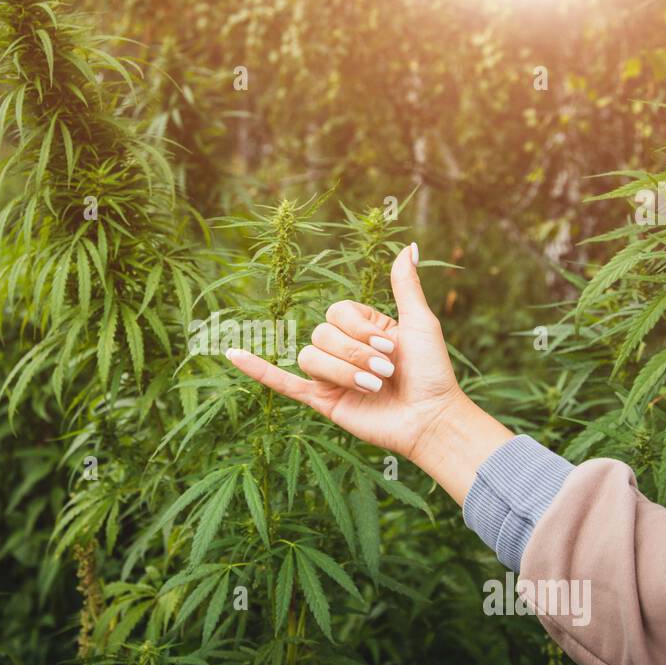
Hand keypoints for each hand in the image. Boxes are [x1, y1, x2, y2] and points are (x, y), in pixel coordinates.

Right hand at [227, 242, 512, 503]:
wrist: (429, 418)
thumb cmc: (431, 372)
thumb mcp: (420, 322)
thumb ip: (405, 286)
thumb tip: (410, 245)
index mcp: (362, 328)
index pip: (336, 312)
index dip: (359, 328)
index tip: (392, 347)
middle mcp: (343, 349)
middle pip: (321, 335)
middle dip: (355, 354)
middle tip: (385, 372)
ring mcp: (330, 376)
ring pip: (309, 357)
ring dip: (342, 372)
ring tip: (372, 388)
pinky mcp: (322, 401)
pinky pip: (281, 381)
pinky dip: (257, 368)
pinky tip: (234, 354)